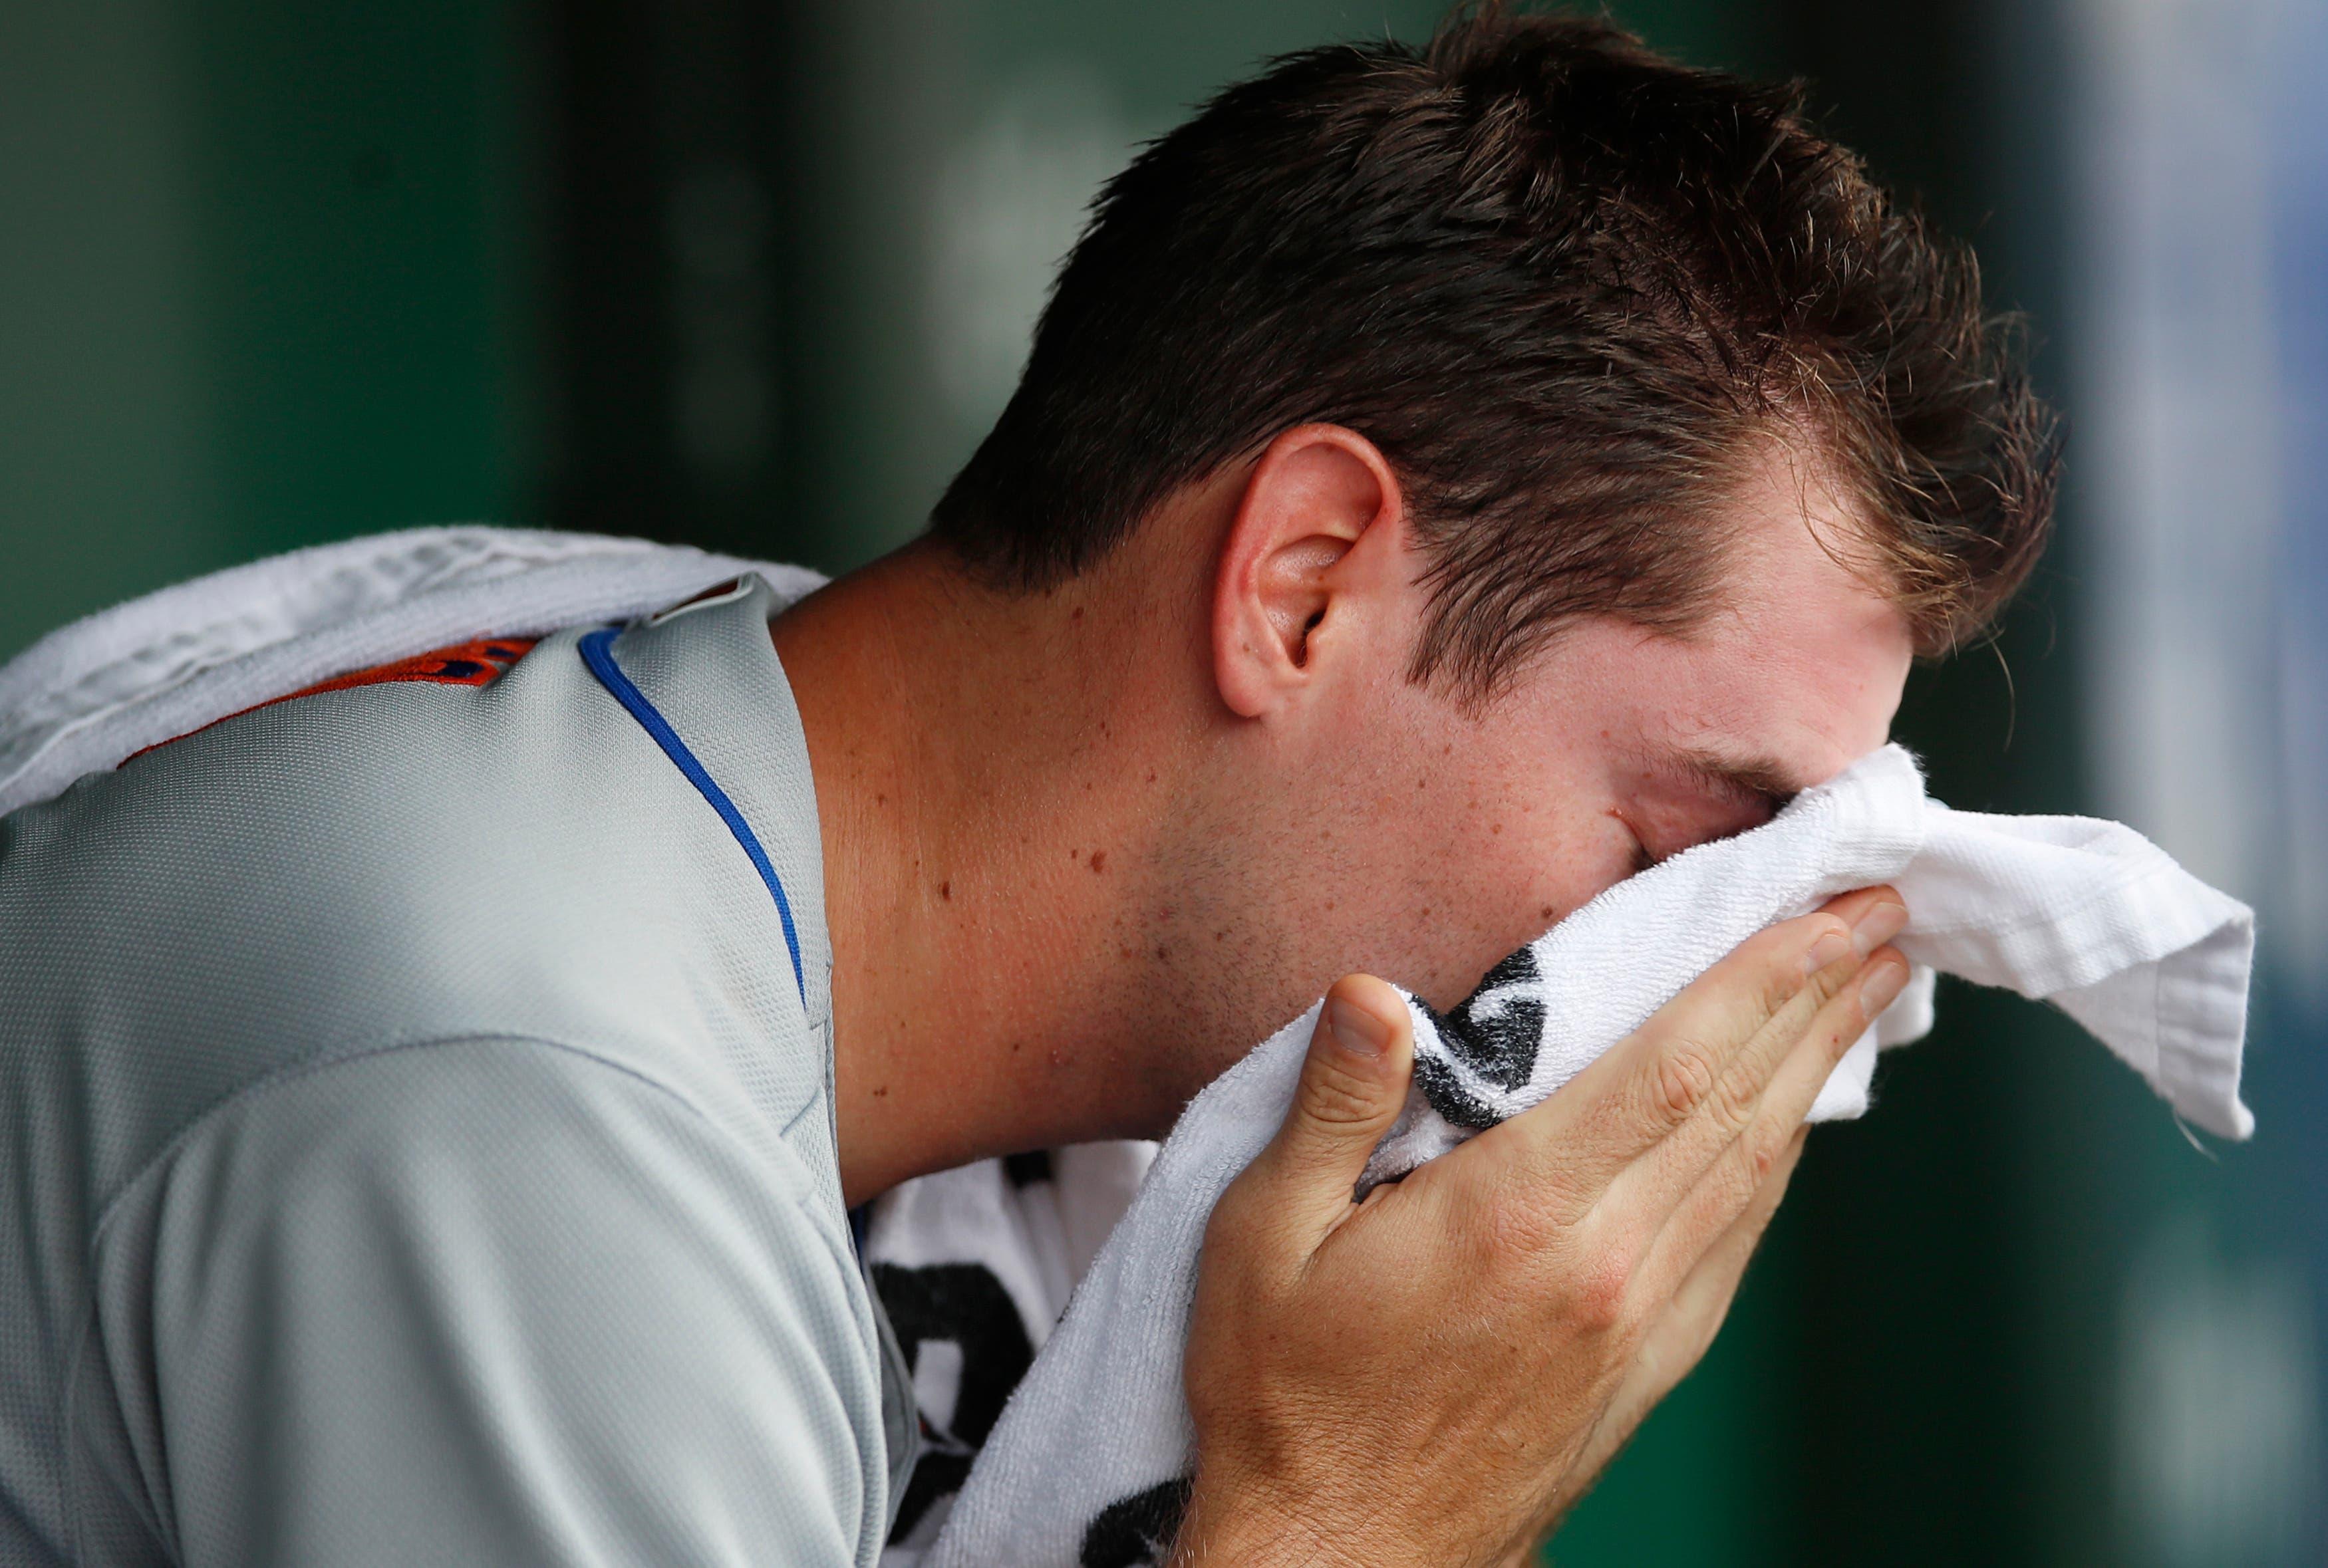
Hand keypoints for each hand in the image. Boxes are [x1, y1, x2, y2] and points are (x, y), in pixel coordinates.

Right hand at [1170, 887, 1908, 1566]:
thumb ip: (1329, 1109)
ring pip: (1754, 1170)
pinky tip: (1788, 1123)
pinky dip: (1775, 1162)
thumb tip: (1370, 995)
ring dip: (1815, 1069)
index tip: (1826, 910)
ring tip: (1860, 992)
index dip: (1763, 979)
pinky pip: (1736, 1242)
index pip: (1675, 1067)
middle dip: (1820, 999)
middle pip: (1741, 1105)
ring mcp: (1637, 1325)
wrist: (1341, 1564)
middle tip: (1882, 916)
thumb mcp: (1261, 1240)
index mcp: (1518, 1216)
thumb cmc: (1286, 1403)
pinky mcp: (1644, 1370)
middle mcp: (1604, 1265)